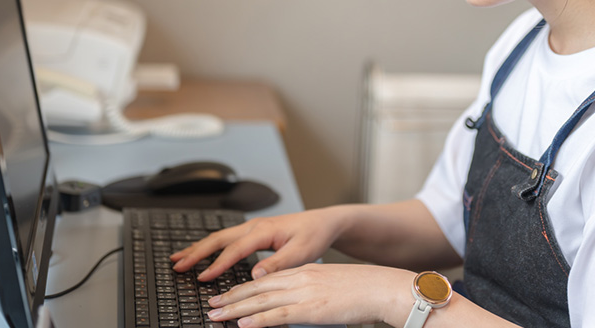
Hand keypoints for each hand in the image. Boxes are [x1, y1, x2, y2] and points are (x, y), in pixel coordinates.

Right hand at [169, 208, 346, 280]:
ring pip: (219, 237)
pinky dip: (210, 246)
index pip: (235, 249)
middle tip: (178, 265)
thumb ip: (279, 264)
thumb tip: (256, 275)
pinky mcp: (254, 232)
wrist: (324, 222)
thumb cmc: (314, 235)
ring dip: (198, 247)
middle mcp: (255, 226)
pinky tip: (201, 252)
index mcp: (264, 230)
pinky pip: (226, 238)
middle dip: (196, 252)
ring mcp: (253, 228)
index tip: (202, 277)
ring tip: (179, 258)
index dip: (217, 264)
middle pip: (218, 239)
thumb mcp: (302, 252)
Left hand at [205, 263, 414, 327]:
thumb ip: (313, 291)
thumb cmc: (365, 289)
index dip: (244, 287)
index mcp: (306, 272)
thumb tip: (301, 304)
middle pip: (257, 288)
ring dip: (235, 309)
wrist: (383, 287)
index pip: (267, 279)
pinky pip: (277, 316)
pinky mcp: (310, 310)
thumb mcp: (333, 285)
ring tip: (216, 315)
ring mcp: (304, 294)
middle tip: (212, 304)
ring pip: (260, 301)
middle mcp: (300, 279)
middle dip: (232, 297)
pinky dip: (256, 321)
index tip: (228, 293)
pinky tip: (241, 325)